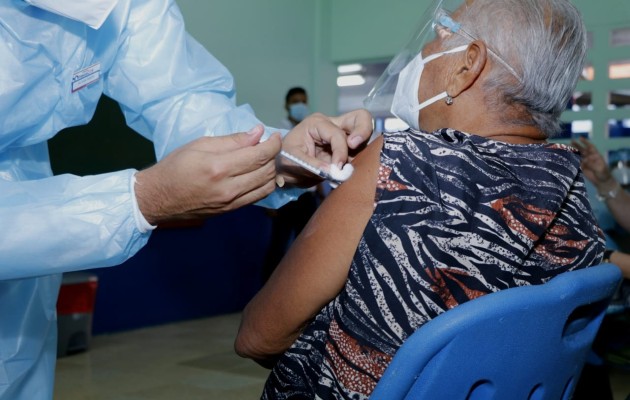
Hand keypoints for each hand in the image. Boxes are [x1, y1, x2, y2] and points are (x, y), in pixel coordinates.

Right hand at [135, 125, 280, 224]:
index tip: (275, 136)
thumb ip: (232, 140)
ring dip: (271, 171)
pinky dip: (264, 184)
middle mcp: (229, 188)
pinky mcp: (231, 211)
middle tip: (268, 145)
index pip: (259, 155)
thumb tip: (258, 133)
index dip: (273, 144)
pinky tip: (258, 174)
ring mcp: (231, 202)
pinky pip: (258, 197)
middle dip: (273, 156)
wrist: (158, 198)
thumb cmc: (175, 167)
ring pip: (266, 186)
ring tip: (264, 160)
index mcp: (219, 168)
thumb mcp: (200, 145)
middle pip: (267, 171)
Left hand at [278, 109, 372, 186]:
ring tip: (351, 165)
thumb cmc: (284, 159)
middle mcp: (332, 124)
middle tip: (356, 146)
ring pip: (363, 133)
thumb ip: (313, 165)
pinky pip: (359, 150)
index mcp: (317, 123)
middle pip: (360, 117)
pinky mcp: (345, 148)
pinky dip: (359, 159)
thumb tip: (333, 170)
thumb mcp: (293, 161)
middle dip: (363, 130)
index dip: (340, 151)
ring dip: (362, 149)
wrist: (283, 168)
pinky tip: (350, 169)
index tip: (338, 168)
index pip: (337, 134)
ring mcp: (341, 135)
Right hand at [572, 137, 615, 191]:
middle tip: (571, 141)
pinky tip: (567, 157)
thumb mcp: (599, 167)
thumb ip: (592, 163)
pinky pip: (576, 162)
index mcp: (595, 155)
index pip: (590, 147)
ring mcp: (585, 162)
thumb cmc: (603, 173)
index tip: (580, 138)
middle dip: (577, 145)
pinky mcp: (581, 167)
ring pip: (578, 155)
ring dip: (573, 151)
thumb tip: (585, 159)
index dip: (585, 142)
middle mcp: (589, 157)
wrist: (601, 181)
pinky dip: (572, 159)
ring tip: (567, 148)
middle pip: (583, 150)